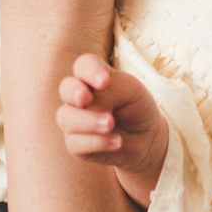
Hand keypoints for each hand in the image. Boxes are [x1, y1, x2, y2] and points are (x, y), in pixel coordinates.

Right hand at [55, 53, 167, 206]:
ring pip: (65, 117)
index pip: (83, 66)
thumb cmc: (136, 108)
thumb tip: (89, 104)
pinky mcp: (76, 145)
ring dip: (88, 120)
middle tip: (86, 98)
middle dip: (74, 92)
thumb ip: (110, 90)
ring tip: (110, 124)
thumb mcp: (131, 92)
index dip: (90, 71)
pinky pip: (75, 143)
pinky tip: (117, 141)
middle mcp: (78, 97)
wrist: (146, 139)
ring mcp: (74, 121)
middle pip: (66, 88)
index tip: (105, 81)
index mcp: (92, 77)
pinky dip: (97, 142)